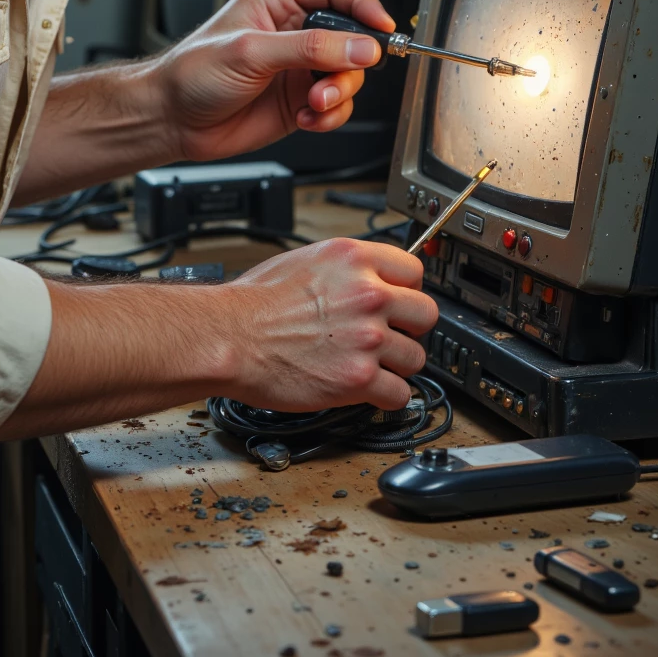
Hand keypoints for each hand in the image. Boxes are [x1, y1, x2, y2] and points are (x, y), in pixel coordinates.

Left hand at [157, 0, 395, 162]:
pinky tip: (307, 118)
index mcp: (276, 1)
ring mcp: (298, 67)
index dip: (363, 4)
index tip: (381, 28)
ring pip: (349, 73)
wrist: (172, 121)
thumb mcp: (251, 52)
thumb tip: (359, 46)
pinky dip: (330, 116)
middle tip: (338, 77)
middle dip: (352, 60)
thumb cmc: (191, 73)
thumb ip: (309, 48)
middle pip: (351, 35)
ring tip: (315, 104)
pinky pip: (337, 105)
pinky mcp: (300, 100)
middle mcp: (291, 31)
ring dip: (340, 93)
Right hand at [222, 237, 437, 410]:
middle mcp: (368, 294)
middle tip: (389, 336)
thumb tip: (364, 278)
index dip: (407, 290)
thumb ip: (344, 269)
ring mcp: (367, 337)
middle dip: (410, 328)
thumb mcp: (303, 261)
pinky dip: (386, 397)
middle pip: (426, 313)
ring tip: (370, 365)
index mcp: (353, 259)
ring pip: (416, 357)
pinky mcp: (360, 378)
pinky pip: (400, 394)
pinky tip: (368, 391)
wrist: (231, 337)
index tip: (400, 302)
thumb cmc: (254, 303)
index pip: (414, 270)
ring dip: (397, 365)